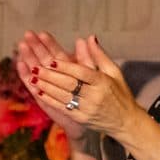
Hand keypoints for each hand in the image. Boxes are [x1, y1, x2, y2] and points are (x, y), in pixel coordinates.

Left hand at [27, 35, 141, 140]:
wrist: (126, 122)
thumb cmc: (120, 93)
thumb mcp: (114, 72)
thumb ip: (100, 55)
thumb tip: (89, 38)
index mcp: (103, 83)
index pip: (82, 73)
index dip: (66, 67)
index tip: (52, 60)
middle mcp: (95, 96)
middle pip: (69, 85)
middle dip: (51, 76)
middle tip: (35, 67)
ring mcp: (87, 109)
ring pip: (63, 97)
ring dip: (46, 87)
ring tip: (33, 78)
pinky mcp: (81, 119)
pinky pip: (63, 108)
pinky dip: (50, 99)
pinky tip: (39, 92)